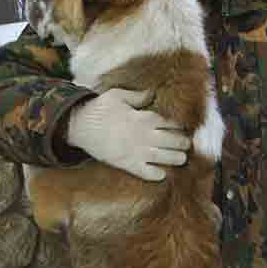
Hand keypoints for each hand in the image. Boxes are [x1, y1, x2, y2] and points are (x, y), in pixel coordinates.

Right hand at [67, 88, 190, 180]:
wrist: (80, 126)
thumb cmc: (99, 109)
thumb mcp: (118, 96)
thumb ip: (138, 96)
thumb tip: (152, 93)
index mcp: (144, 118)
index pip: (171, 123)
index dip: (179, 127)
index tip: (183, 128)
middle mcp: (144, 135)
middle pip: (173, 141)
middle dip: (183, 143)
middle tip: (186, 144)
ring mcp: (137, 151)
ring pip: (165, 158)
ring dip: (176, 158)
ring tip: (181, 158)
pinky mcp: (127, 164)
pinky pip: (147, 173)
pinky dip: (157, 174)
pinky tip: (162, 173)